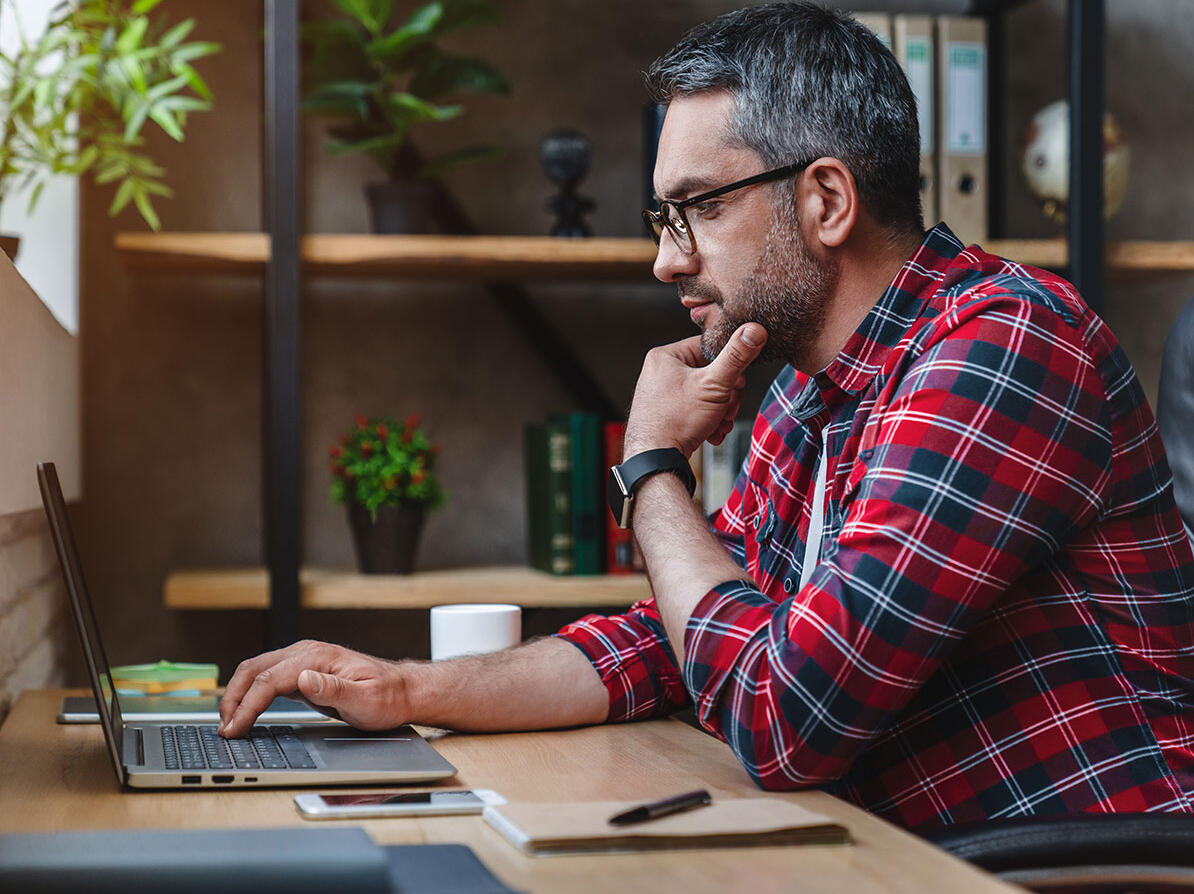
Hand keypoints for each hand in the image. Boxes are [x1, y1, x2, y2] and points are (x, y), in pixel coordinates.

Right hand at [218, 640, 409, 737]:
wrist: (402, 691)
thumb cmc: (387, 696)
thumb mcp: (366, 699)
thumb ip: (333, 689)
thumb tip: (303, 678)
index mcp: (318, 657)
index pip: (270, 678)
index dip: (248, 704)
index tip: (235, 727)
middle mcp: (307, 653)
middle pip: (255, 669)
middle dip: (233, 698)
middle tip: (224, 728)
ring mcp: (303, 660)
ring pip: (257, 672)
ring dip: (238, 695)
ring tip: (228, 723)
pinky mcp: (303, 672)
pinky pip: (267, 679)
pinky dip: (250, 694)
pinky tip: (245, 712)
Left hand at [624, 323, 766, 457]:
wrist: (656, 461)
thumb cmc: (677, 421)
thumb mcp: (714, 385)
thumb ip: (736, 356)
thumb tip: (754, 330)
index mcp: (666, 356)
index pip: (710, 348)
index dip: (730, 366)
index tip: (737, 384)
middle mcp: (660, 372)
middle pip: (710, 373)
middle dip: (727, 396)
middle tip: (727, 409)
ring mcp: (662, 394)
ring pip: (706, 394)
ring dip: (721, 411)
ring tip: (719, 424)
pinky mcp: (667, 413)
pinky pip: (695, 409)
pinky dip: (708, 421)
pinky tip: (711, 433)